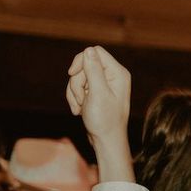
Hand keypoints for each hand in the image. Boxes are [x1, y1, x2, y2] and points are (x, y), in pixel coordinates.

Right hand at [65, 46, 133, 181]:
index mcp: (118, 73)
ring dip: (74, 92)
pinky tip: (79, 110)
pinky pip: (77, 87)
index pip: (95, 52)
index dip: (81, 61)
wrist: (106, 140)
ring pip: (78, 77)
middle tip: (82, 99)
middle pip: (83, 65)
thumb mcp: (97, 94)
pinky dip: (74, 98)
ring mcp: (104, 84)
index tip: (72, 74)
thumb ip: (93, 71)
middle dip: (76, 82)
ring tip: (81, 107)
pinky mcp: (95, 91)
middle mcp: (113, 76)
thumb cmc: (105, 120)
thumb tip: (89, 49)